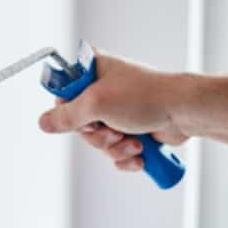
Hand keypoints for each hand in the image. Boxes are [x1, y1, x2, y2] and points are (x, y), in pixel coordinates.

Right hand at [38, 51, 190, 172]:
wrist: (184, 112)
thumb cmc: (145, 97)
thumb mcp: (96, 104)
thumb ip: (66, 115)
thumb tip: (43, 122)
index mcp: (93, 70)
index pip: (63, 91)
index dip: (68, 109)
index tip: (83, 116)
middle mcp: (103, 89)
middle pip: (79, 123)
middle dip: (97, 136)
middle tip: (112, 131)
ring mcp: (118, 110)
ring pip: (98, 141)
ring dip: (114, 148)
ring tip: (133, 142)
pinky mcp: (132, 129)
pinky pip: (116, 151)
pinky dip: (126, 156)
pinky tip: (139, 154)